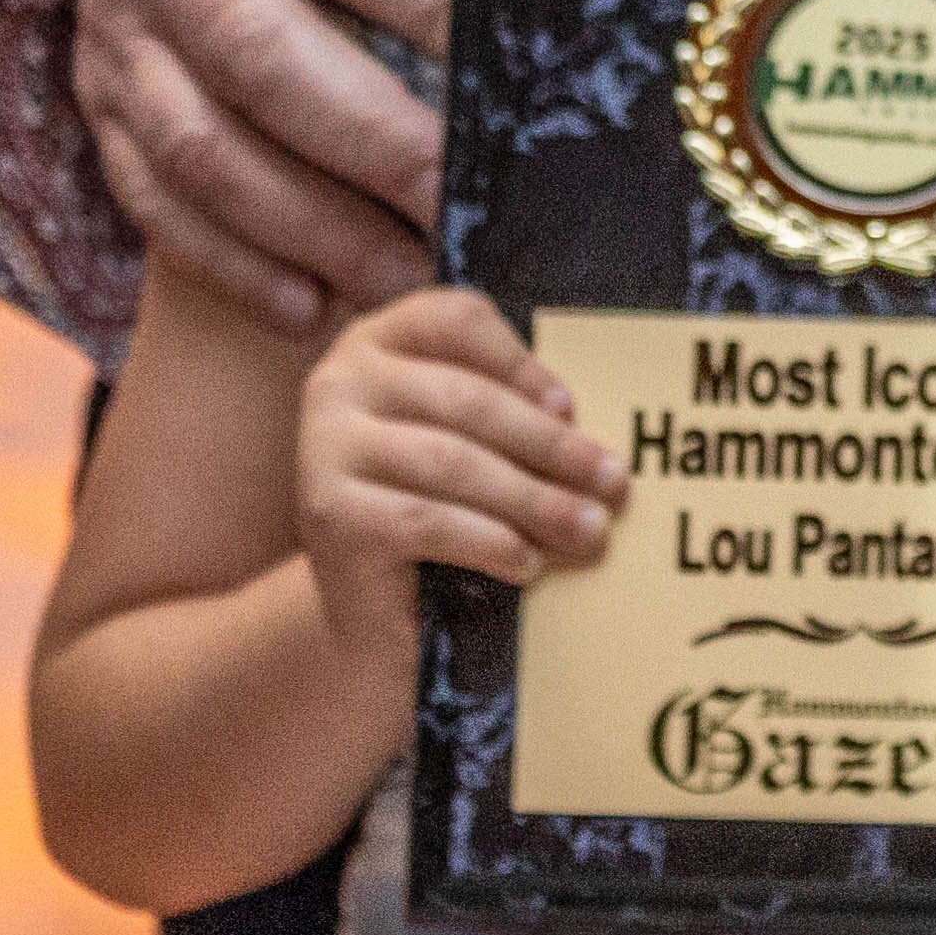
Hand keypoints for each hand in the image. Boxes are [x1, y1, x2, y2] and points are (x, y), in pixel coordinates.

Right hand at [74, 0, 556, 332]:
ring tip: (414, 276)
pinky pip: (154, 198)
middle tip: (469, 203)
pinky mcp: (102, 94)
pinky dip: (236, 265)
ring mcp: (113, 17)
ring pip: (204, 145)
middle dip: (376, 144)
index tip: (517, 79)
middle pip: (261, 55)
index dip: (431, 11)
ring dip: (313, 228)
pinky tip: (317, 306)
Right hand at [295, 289, 628, 663]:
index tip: (571, 408)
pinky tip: (530, 564)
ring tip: (590, 531)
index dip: (519, 361)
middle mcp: (338, 382)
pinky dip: (491, 542)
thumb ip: (511, 412)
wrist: (371, 614)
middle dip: (550, 445)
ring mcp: (322, 447)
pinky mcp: (329, 513)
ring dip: (536, 500)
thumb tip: (586, 426)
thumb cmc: (438, 512)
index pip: (454, 320)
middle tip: (613, 484)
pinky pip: (429, 520)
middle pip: (465, 399)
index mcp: (376, 343)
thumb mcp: (472, 445)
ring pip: (453, 462)